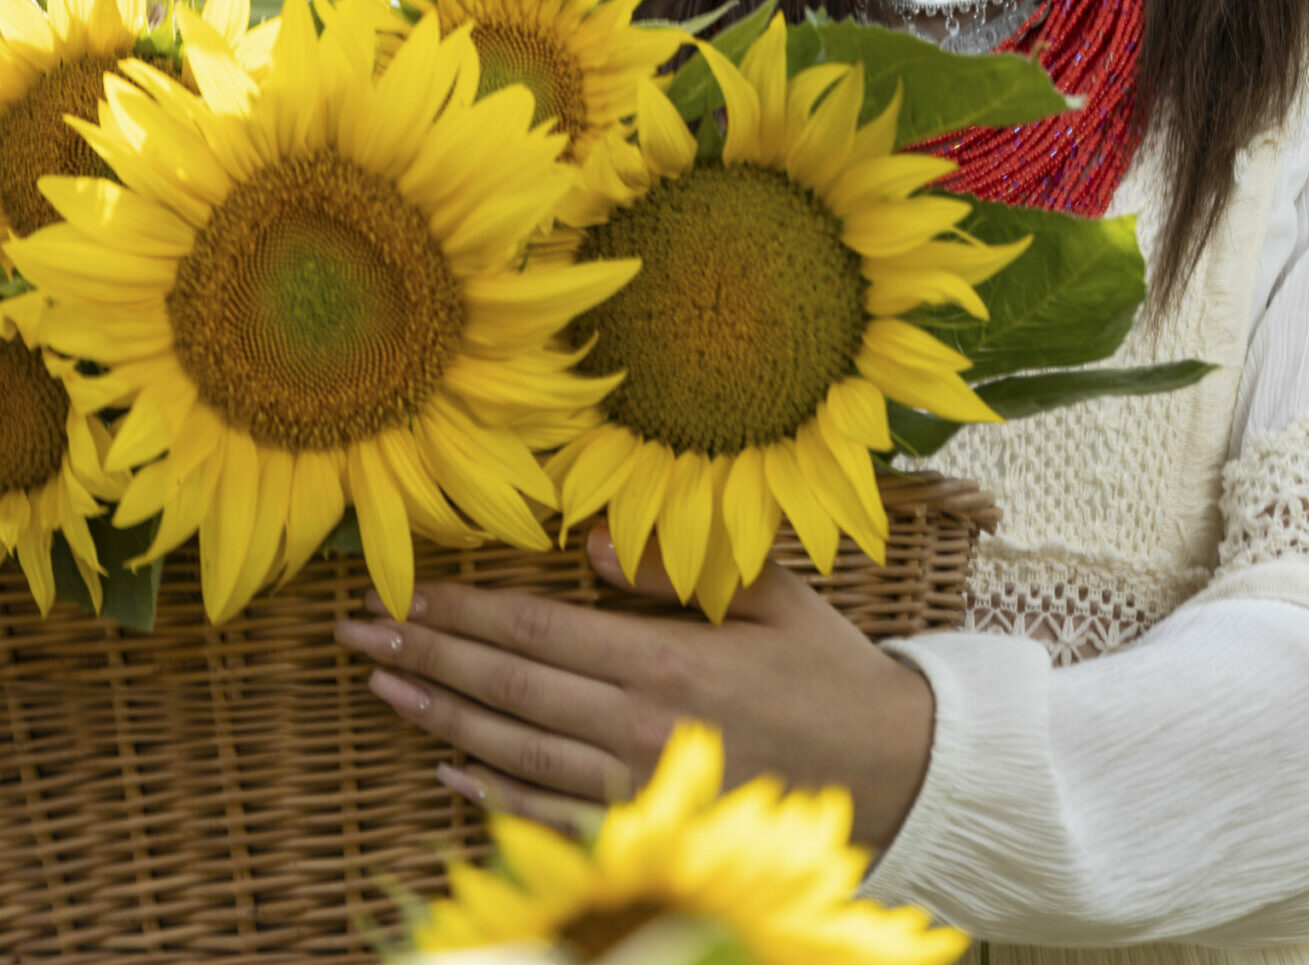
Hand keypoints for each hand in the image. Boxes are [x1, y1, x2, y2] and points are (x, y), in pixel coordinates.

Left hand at [331, 525, 935, 849]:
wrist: (890, 774)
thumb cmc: (829, 673)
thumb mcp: (771, 596)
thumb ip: (677, 569)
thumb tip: (590, 539)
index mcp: (666, 665)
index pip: (541, 633)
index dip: (467, 611)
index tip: (409, 590)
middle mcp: (637, 729)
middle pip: (510, 688)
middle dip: (429, 655)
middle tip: (360, 631)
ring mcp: (634, 788)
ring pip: (513, 749)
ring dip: (441, 715)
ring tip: (381, 685)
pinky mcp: (643, 827)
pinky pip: (549, 812)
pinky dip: (490, 791)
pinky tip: (444, 766)